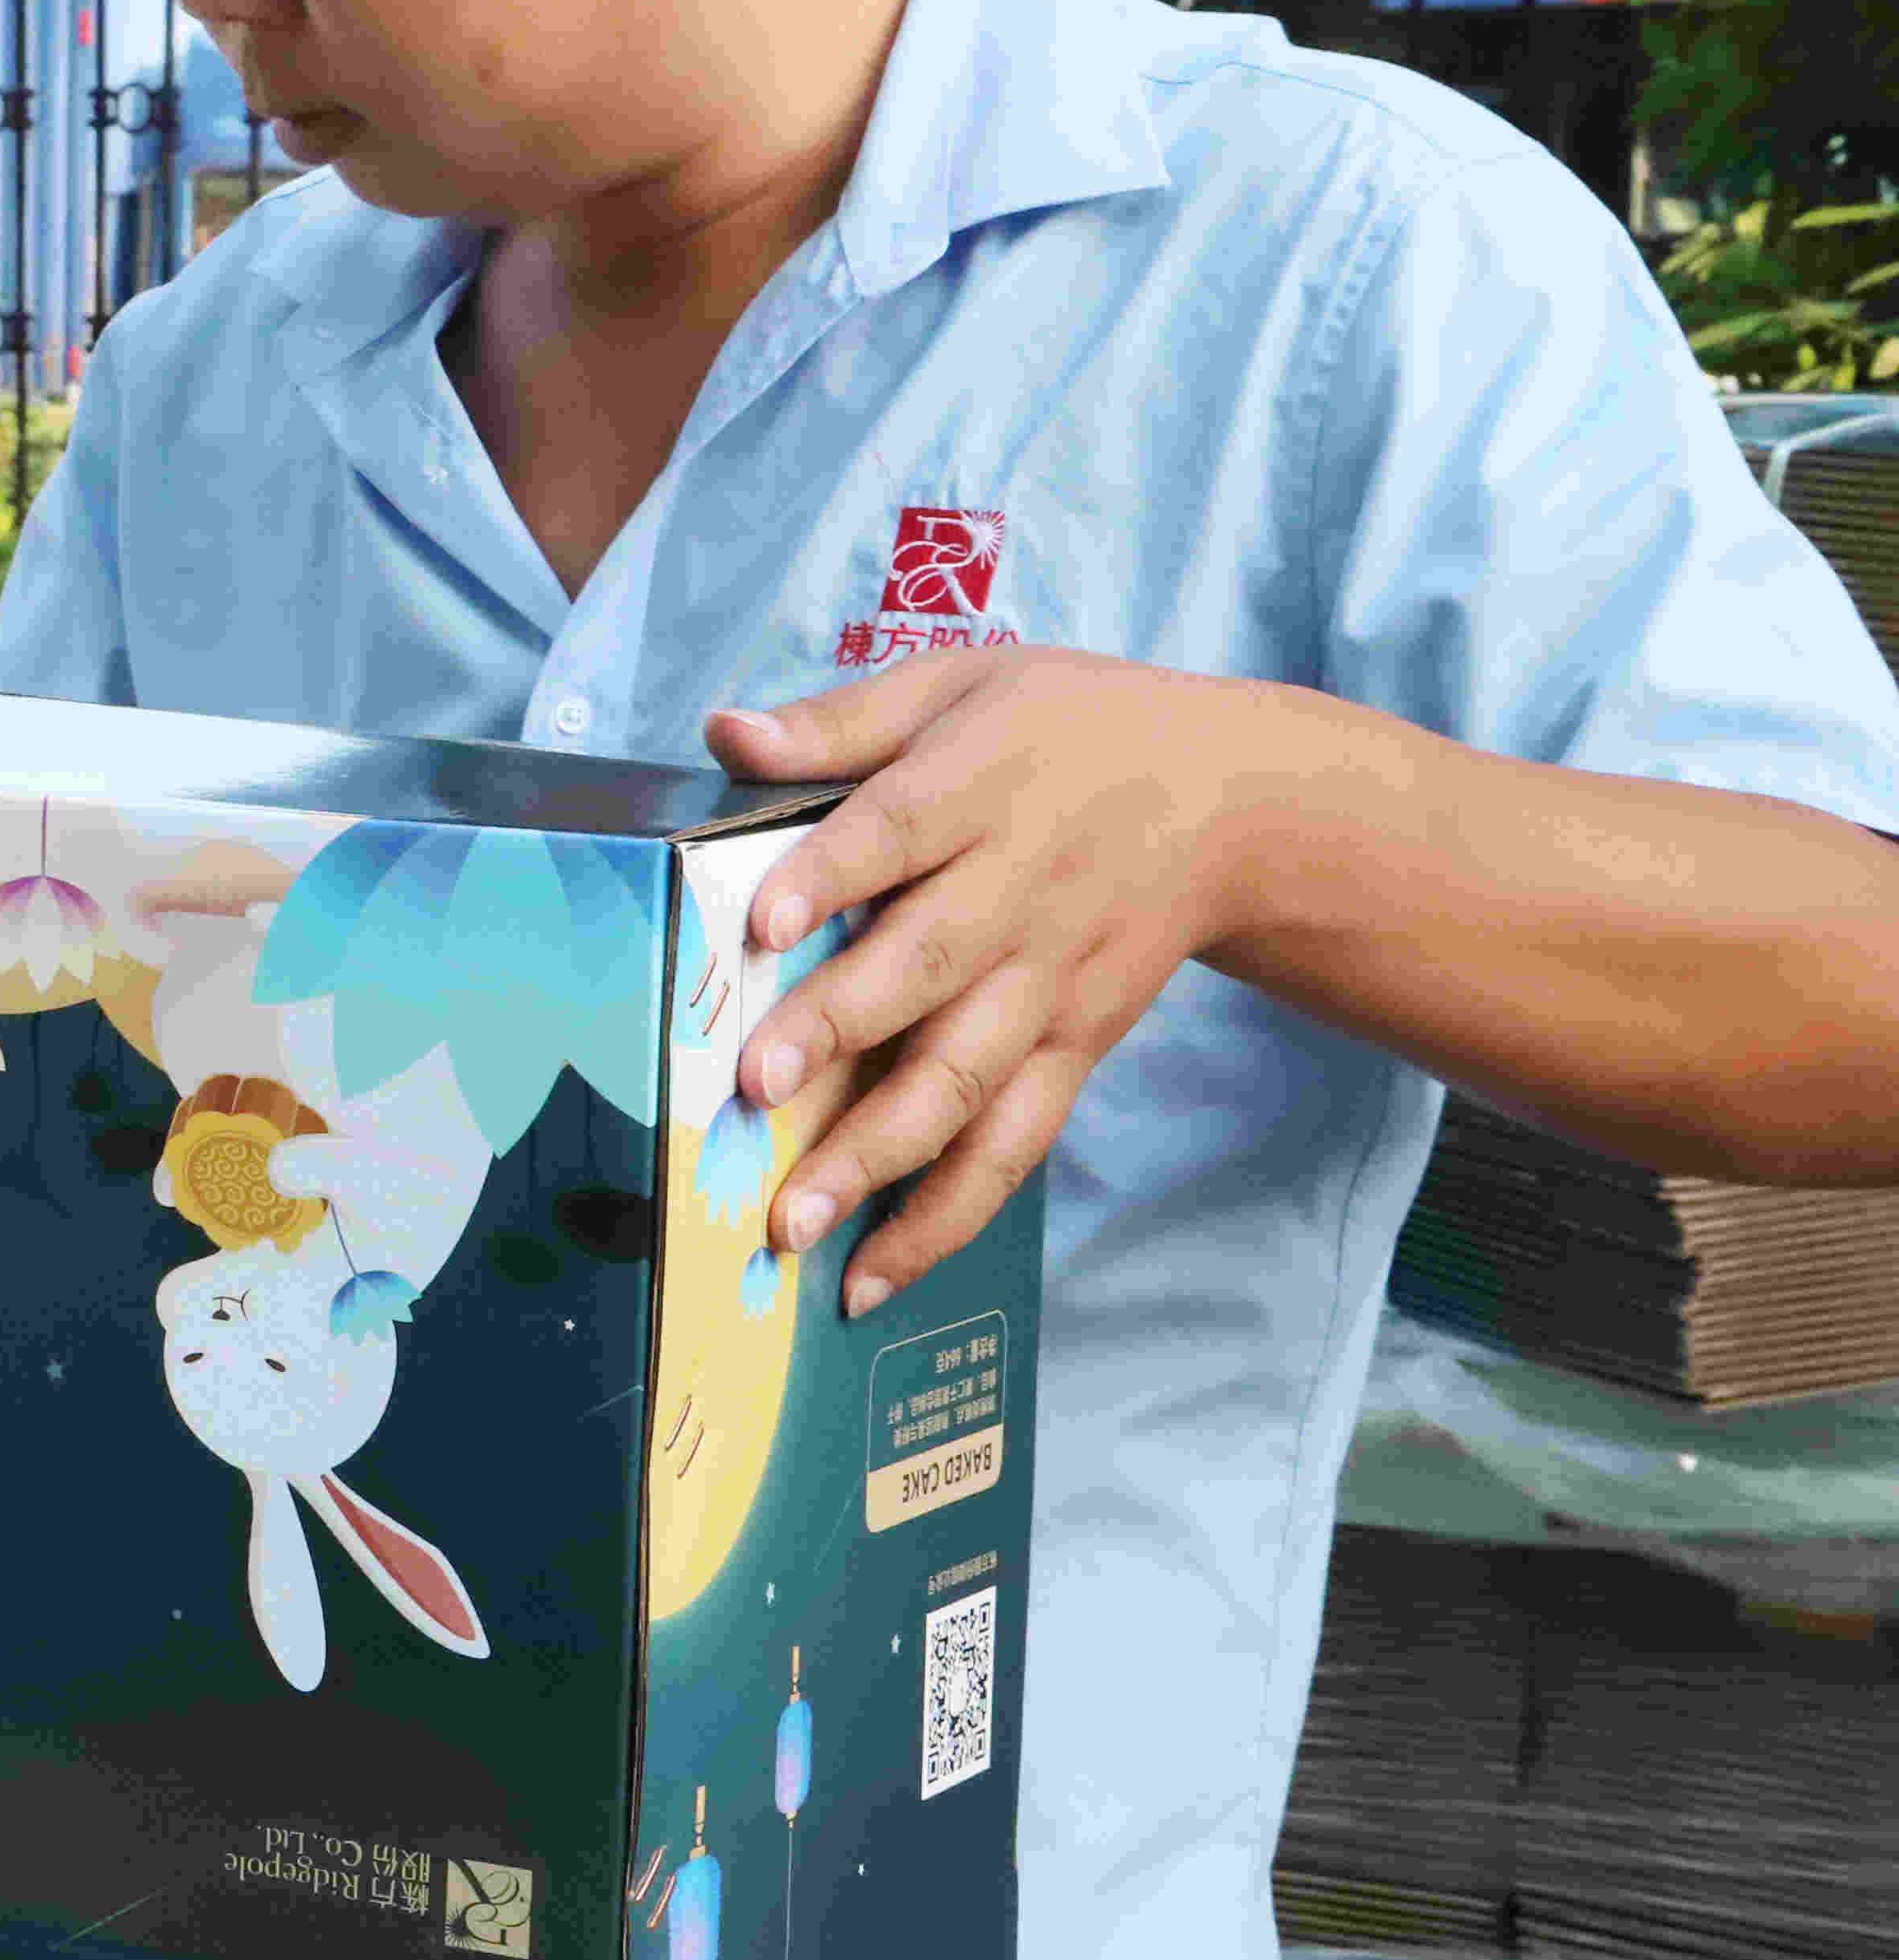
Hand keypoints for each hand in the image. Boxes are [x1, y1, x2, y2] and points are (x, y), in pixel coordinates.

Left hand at [707, 648, 1300, 1311]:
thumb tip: (725, 729)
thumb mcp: (962, 686)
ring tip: (794, 1223)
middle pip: (926, 969)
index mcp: (983, 791)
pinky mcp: (1074, 1047)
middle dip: (839, 1033)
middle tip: (756, 1092)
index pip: (900, 832)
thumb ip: (840, 722)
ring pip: (965, 1080)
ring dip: (879, 1158)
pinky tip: (876, 1273)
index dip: (831, 876)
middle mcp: (1019, 896)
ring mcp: (1050, 985)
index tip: (765, 923)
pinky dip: (948, 1213)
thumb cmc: (1070, 730)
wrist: (1235, 797)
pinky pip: (1012, 1142)